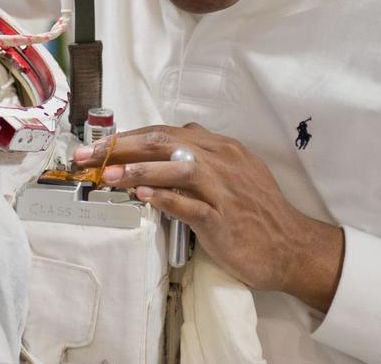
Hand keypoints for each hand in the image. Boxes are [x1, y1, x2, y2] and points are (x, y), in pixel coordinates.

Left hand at [73, 122, 343, 311]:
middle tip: (88, 156)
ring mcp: (223, 190)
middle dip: (122, 146)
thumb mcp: (230, 176)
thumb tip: (160, 155)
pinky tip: (142, 198)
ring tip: (108, 175)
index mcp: (220, 148)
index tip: (100, 145)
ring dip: (139, 170)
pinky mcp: (224, 219)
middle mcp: (221, 161)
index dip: (129, 137)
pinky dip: (164, 199)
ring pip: (177, 168)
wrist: (291, 247)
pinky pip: (190, 205)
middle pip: (165, 143)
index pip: (166, 133)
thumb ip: (198, 161)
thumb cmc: (256, 214)